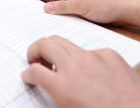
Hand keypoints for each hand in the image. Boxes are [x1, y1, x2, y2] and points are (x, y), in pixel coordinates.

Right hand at [22, 36, 139, 107]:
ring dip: (57, 50)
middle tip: (36, 60)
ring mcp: (94, 57)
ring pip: (66, 42)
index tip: (29, 76)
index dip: (28, 74)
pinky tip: (93, 72)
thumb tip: (55, 91)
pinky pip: (90, 51)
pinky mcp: (111, 55)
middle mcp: (75, 66)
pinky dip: (85, 58)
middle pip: (45, 44)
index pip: (34, 71)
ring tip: (61, 63)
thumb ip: (60, 96)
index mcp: (63, 86)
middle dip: (36, 51)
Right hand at [31, 0, 133, 24]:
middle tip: (31, 6)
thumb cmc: (105, 4)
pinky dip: (62, 9)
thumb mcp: (80, 7)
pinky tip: (57, 16)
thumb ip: (62, 7)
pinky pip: (69, 5)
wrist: (124, 10)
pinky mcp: (84, 2)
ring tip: (41, 12)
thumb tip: (46, 7)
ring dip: (54, 5)